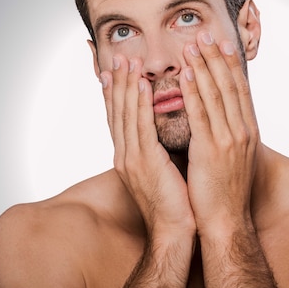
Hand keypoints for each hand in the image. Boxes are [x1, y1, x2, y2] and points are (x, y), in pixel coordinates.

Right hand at [100, 55, 194, 236]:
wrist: (174, 231)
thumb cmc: (174, 202)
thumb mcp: (162, 169)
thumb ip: (158, 147)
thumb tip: (165, 129)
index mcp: (129, 156)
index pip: (119, 117)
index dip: (116, 93)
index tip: (114, 71)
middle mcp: (125, 154)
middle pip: (117, 111)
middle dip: (117, 82)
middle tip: (118, 56)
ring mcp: (131, 158)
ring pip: (125, 113)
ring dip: (126, 84)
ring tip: (127, 61)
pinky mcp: (144, 162)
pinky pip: (141, 126)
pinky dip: (139, 103)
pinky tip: (141, 84)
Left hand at [179, 31, 259, 236]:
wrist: (225, 221)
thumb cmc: (225, 191)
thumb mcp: (234, 156)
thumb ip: (228, 133)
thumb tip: (219, 115)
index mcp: (248, 131)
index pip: (239, 89)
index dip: (230, 64)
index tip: (222, 42)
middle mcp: (243, 130)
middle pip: (229, 85)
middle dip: (217, 56)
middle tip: (205, 33)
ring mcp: (229, 139)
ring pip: (216, 94)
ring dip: (203, 66)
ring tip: (192, 44)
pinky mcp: (212, 150)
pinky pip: (201, 114)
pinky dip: (194, 92)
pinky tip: (185, 74)